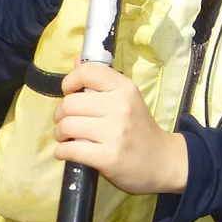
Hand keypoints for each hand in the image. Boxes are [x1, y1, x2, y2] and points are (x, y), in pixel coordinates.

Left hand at [53, 61, 187, 194]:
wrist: (161, 160)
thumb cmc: (140, 128)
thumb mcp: (127, 98)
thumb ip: (101, 80)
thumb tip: (76, 61)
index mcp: (125, 88)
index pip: (88, 72)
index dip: (70, 81)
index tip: (69, 93)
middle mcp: (120, 106)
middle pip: (70, 103)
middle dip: (60, 115)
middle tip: (66, 122)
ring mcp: (115, 132)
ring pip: (67, 126)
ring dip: (59, 134)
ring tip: (66, 138)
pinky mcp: (108, 157)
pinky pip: (70, 150)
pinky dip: (62, 152)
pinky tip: (67, 152)